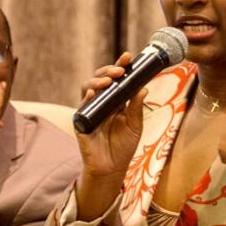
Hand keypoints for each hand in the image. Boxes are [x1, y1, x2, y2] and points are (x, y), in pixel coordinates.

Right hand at [75, 52, 146, 219]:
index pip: (117, 80)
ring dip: (97, 81)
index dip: (120, 66)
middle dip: (109, 70)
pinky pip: (82, 108)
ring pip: (88, 88)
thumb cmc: (123, 147)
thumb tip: (143, 88)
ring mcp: (90, 111)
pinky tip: (92, 94)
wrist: (112, 168)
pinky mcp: (81, 122)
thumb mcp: (135, 126)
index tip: (128, 56)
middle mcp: (101, 103)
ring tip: (108, 80)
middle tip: (120, 70)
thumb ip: (137, 108)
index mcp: (115, 101)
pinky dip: (87, 99)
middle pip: (101, 79)